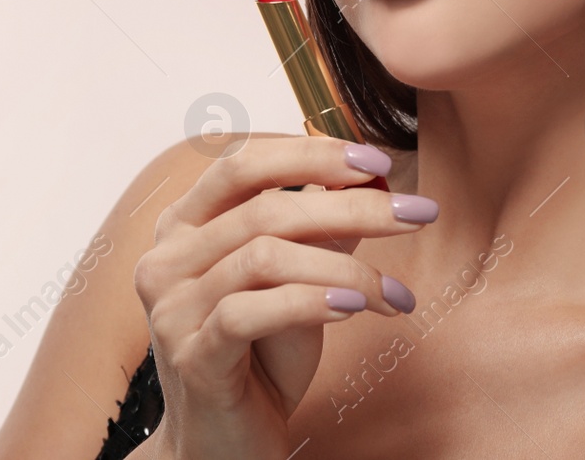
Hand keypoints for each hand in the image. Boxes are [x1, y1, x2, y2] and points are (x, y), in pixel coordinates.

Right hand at [133, 134, 435, 458]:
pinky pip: (252, 311)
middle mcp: (167, 259)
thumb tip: (375, 181)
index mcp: (185, 226)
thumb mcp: (298, 284)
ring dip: (346, 267)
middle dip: (352, 205)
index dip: (312, 153)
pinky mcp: (192, 357)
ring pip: (265, 256)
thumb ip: (323, 233)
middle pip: (265, 208)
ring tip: (394, 292)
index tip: (378, 162)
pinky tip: (358, 308)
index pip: (243, 164)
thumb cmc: (260, 359)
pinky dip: (313, 301)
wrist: (225, 446)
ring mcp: (172, 309)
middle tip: (417, 212)